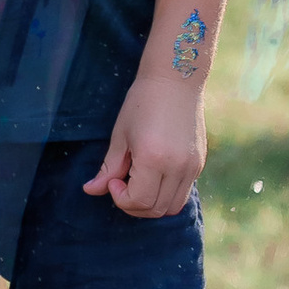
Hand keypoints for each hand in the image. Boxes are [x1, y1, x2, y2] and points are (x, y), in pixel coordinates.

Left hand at [84, 75, 205, 218]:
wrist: (176, 79)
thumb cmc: (142, 102)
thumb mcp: (120, 135)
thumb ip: (108, 168)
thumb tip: (90, 190)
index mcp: (154, 158)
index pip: (139, 201)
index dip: (121, 198)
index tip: (113, 180)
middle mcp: (178, 167)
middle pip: (156, 209)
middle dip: (134, 205)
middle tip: (122, 184)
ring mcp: (192, 166)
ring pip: (173, 207)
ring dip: (152, 204)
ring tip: (138, 182)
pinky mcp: (199, 163)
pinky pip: (183, 192)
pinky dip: (166, 194)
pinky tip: (153, 174)